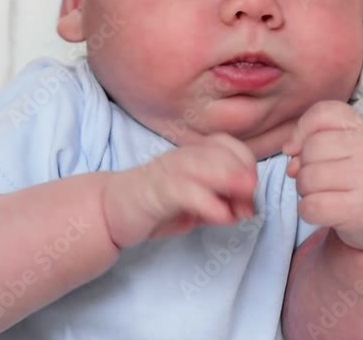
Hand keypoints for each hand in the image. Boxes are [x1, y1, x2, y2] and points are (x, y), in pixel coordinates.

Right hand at [104, 133, 256, 247]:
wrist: (111, 211)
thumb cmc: (158, 206)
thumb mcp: (197, 203)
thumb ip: (221, 201)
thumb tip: (247, 208)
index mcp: (193, 154)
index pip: (229, 145)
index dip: (246, 164)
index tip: (251, 192)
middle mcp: (182, 156)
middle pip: (222, 152)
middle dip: (243, 175)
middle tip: (249, 205)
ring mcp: (169, 171)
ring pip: (206, 165)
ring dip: (231, 184)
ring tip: (243, 208)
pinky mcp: (156, 191)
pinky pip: (187, 191)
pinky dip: (210, 203)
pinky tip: (222, 217)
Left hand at [283, 101, 362, 251]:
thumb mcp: (350, 145)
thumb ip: (316, 139)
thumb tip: (290, 152)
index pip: (321, 113)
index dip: (300, 130)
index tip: (298, 149)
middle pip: (309, 149)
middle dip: (303, 167)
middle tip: (320, 179)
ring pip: (307, 179)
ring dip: (305, 191)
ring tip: (324, 194)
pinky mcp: (357, 209)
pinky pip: (310, 206)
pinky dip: (308, 211)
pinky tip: (325, 211)